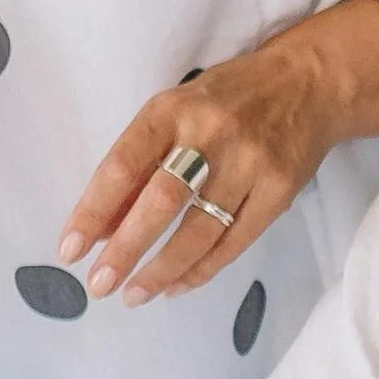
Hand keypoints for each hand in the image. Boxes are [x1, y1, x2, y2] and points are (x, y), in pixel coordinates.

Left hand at [55, 0, 378, 308]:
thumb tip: (101, 228)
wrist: (307, 84)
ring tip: (134, 294)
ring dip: (162, 270)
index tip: (71, 249)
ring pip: (199, 230)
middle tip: (100, 284)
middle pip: (162, 202)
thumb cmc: (226, 100)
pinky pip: (234, 241)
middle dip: (126, 250)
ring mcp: (249, 164)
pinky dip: (201, 269)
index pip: (122, 165)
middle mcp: (210, 134)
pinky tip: (176, 285)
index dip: (92, 211)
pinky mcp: (279, 191)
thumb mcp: (174, 113)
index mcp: (172, 110)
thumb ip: (138, 164)